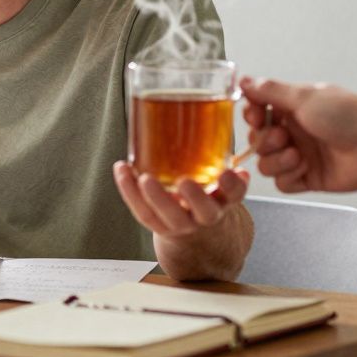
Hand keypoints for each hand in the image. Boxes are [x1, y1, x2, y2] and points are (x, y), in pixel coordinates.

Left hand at [112, 161, 249, 237]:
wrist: (197, 231)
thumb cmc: (206, 194)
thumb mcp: (219, 180)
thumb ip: (219, 157)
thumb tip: (219, 125)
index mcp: (224, 200)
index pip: (234, 194)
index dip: (233, 185)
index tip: (230, 173)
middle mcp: (206, 216)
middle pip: (204, 212)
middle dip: (195, 197)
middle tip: (184, 182)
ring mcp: (182, 224)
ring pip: (167, 216)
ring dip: (153, 197)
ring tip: (141, 177)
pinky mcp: (158, 225)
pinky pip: (143, 212)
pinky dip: (129, 191)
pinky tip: (122, 170)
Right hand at [241, 77, 356, 193]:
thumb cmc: (349, 116)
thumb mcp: (303, 97)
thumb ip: (269, 91)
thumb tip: (244, 81)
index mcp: (293, 108)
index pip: (257, 112)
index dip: (252, 116)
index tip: (257, 117)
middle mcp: (295, 131)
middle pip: (257, 140)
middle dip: (265, 141)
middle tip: (284, 137)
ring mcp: (300, 155)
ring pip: (266, 164)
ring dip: (277, 160)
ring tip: (297, 155)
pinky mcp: (308, 177)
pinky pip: (283, 183)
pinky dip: (289, 176)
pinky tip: (304, 168)